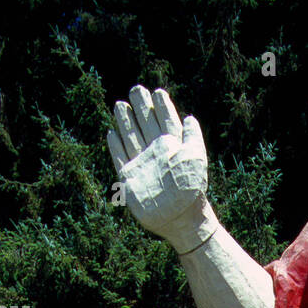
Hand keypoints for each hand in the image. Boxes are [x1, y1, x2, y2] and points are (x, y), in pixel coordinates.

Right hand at [107, 86, 214, 252]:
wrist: (180, 218)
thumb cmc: (192, 188)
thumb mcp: (195, 158)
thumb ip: (192, 136)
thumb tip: (190, 117)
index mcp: (174, 147)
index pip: (167, 121)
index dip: (162, 107)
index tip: (157, 91)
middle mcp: (157, 154)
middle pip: (146, 125)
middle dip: (141, 107)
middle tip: (135, 89)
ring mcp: (143, 165)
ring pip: (131, 137)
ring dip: (126, 121)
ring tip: (120, 103)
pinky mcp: (130, 178)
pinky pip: (120, 157)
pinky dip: (115, 146)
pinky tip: (111, 133)